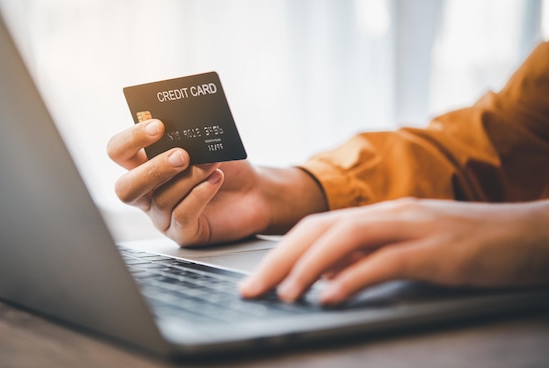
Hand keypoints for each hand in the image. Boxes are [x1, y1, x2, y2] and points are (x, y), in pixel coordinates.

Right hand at [107, 119, 326, 245]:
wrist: (255, 191)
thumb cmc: (226, 165)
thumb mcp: (205, 145)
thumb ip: (188, 137)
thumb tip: (182, 126)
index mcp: (143, 165)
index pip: (118, 151)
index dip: (132, 139)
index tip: (158, 125)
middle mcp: (147, 193)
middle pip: (126, 188)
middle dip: (153, 169)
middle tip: (182, 154)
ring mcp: (162, 216)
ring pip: (162, 199)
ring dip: (189, 178)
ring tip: (212, 164)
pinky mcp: (183, 233)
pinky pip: (182, 216)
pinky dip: (200, 195)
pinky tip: (216, 179)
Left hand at [239, 198, 548, 304]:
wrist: (527, 235)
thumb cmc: (468, 244)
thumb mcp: (409, 248)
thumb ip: (368, 258)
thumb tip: (326, 278)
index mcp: (380, 214)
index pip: (317, 226)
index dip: (281, 251)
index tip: (256, 277)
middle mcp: (390, 214)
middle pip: (320, 229)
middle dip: (279, 259)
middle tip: (252, 289)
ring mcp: (413, 228)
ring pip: (346, 239)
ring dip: (308, 267)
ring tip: (284, 294)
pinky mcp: (436, 251)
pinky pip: (385, 262)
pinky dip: (353, 278)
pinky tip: (331, 296)